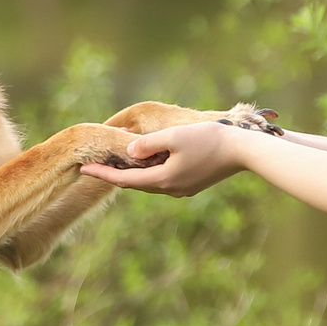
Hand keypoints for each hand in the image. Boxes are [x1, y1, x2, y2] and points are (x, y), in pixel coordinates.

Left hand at [79, 121, 257, 197]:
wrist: (243, 151)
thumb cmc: (209, 140)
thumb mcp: (174, 137)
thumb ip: (148, 144)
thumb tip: (129, 152)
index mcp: (163, 180)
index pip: (124, 179)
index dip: (102, 173)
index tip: (83, 168)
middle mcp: (171, 189)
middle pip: (136, 182)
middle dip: (116, 171)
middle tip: (97, 160)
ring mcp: (183, 188)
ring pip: (151, 180)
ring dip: (134, 170)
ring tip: (119, 157)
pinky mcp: (192, 183)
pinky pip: (164, 177)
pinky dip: (151, 169)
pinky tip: (148, 159)